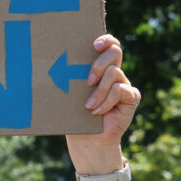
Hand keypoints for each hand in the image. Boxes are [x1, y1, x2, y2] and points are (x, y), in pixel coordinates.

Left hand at [65, 35, 139, 172]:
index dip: (106, 39)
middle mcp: (113, 73)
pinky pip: (121, 90)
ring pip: (114, 73)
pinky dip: (107, 101)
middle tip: (87, 81)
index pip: (109, 44)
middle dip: (99, 64)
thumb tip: (50, 60)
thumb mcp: (70, 93)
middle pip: (115, 52)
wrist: (87, 140)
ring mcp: (124, 84)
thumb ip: (70, 76)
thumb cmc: (74, 116)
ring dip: (99, 91)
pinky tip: (97, 112)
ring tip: (88, 106)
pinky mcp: (131, 98)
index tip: (94, 45)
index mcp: (99, 68)